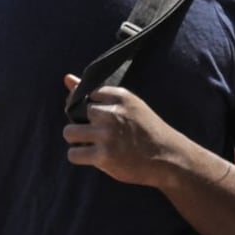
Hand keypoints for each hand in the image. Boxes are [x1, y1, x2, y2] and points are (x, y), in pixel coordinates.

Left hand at [61, 75, 178, 185]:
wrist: (168, 156)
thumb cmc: (146, 129)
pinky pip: (74, 154)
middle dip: (82, 123)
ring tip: (90, 144)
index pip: (87, 94)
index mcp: (121, 96)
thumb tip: (67, 78)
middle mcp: (112, 113)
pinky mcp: (104, 157)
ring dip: (76, 140)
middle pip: (75, 112)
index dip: (87, 107)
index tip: (98, 117)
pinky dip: (79, 156)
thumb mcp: (128, 105)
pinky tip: (92, 156)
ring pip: (69, 133)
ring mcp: (107, 135)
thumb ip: (97, 92)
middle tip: (95, 133)